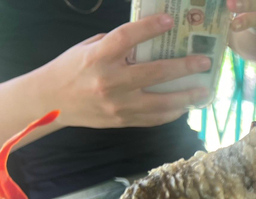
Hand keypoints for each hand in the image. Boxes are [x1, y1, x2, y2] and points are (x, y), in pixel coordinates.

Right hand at [40, 14, 211, 128]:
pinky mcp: (123, 121)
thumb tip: (150, 40)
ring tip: (204, 90)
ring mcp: (118, 104)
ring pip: (161, 103)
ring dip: (187, 97)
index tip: (169, 20)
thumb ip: (116, 46)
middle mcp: (109, 81)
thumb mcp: (88, 49)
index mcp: (98, 57)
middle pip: (154, 73)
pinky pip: (154, 119)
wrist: (51, 102)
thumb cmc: (72, 70)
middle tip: (204, 62)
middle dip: (184, 67)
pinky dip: (172, 113)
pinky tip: (185, 106)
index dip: (149, 27)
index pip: (127, 37)